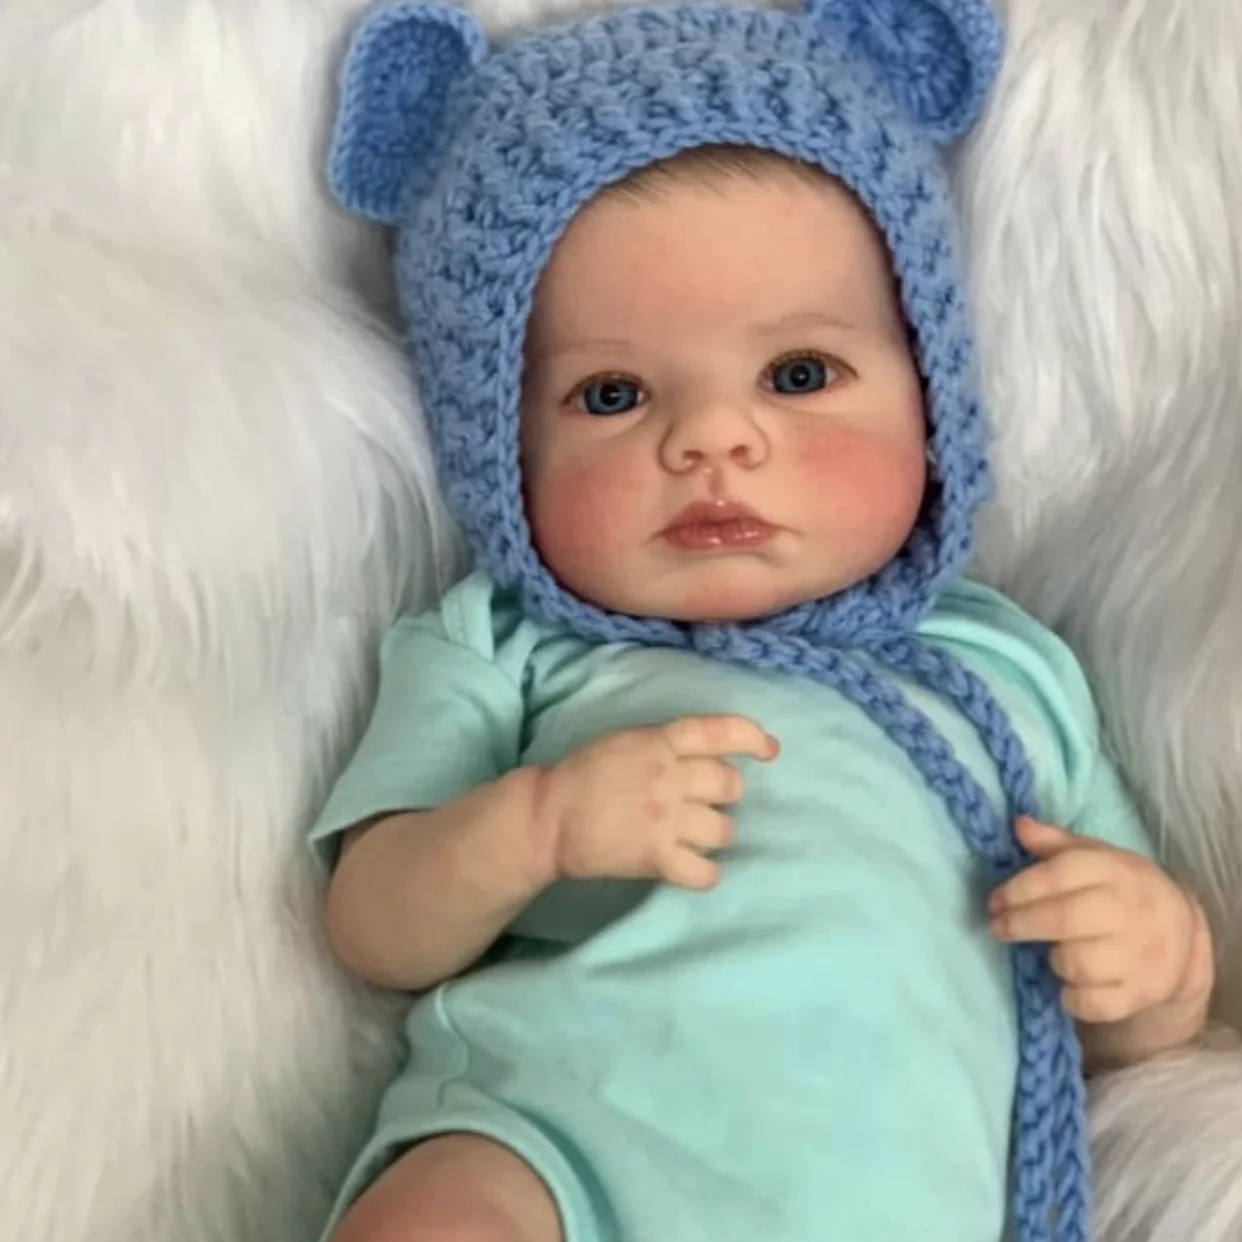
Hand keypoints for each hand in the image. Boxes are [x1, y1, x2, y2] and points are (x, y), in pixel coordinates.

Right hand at [533, 714, 778, 890]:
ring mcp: (665, 817)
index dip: (752, 738)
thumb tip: (710, 755)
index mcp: (659, 741)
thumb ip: (665, 745)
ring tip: (693, 837)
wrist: (546, 817)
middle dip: (725, 795)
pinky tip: (693, 868)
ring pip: (724, 830)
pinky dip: (705, 874)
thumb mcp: (625, 741)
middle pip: (730, 785)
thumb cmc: (583, 775)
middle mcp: (669, 776)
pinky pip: (705, 871)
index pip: (719, 732)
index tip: (770, 750)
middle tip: (704, 804)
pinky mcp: (657, 856)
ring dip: (714, 835)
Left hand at [989, 817, 1212, 1026]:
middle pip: (1064, 919)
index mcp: (1115, 871)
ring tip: (1052, 953)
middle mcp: (1129, 911)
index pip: (1060, 875)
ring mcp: (1139, 956)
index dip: (1019, 888)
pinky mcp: (1141, 994)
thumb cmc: (1120, 889)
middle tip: (998, 928)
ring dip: (1054, 961)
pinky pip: (1094, 1004)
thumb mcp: (1095, 856)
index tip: (994, 901)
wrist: (1180, 933)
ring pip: (1077, 964)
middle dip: (1021, 924)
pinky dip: (1073, 999)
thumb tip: (1018, 824)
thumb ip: (1054, 842)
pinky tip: (1069, 985)